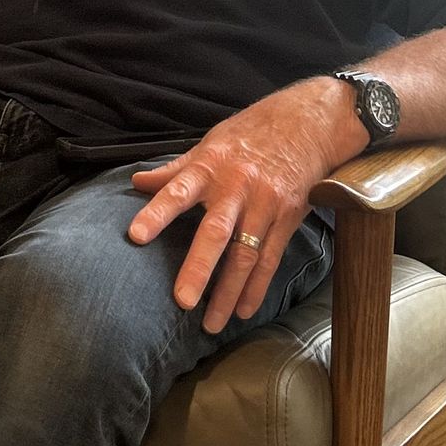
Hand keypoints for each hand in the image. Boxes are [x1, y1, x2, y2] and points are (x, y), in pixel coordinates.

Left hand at [126, 80, 350, 333]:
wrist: (310, 122)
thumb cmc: (252, 133)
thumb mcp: (210, 143)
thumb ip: (175, 169)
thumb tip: (136, 181)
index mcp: (211, 166)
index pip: (178, 189)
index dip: (157, 211)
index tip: (135, 235)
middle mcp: (238, 186)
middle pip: (217, 231)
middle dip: (199, 266)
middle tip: (182, 300)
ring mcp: (266, 204)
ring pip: (246, 253)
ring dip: (229, 291)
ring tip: (212, 323)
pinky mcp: (288, 217)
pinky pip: (271, 258)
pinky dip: (257, 286)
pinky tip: (244, 311)